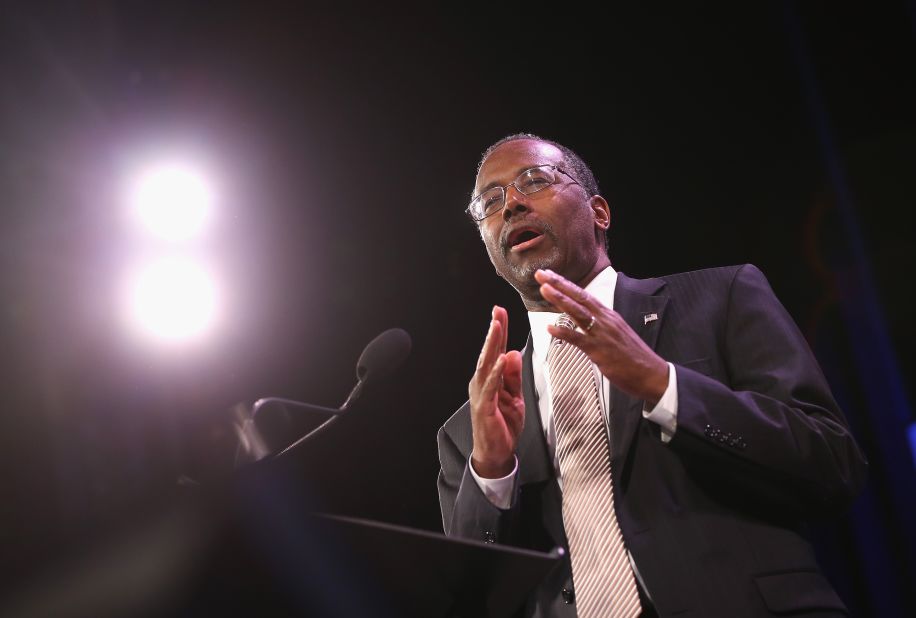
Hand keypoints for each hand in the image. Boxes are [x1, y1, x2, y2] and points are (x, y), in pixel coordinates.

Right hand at [468, 306, 524, 477]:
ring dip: (493, 345)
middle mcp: (481, 383)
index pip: (496, 351)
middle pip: (489, 352)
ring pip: (487, 365)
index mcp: (489, 379)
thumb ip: (514, 377)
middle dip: (494, 331)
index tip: (500, 312)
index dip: (499, 332)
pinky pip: (491, 386)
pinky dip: (497, 372)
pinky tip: (503, 359)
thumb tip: (515, 353)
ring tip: (498, 327)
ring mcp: (481, 394)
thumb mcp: (515, 397)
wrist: (495, 453)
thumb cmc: (503, 425)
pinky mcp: (484, 407)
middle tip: (497, 312)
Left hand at [534, 269, 668, 404]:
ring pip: (578, 313)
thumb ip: (600, 325)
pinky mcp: (599, 350)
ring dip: (560, 300)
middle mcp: (605, 320)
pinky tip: (550, 328)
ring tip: (544, 289)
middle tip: (541, 274)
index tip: (550, 275)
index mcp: (609, 316)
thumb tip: (585, 321)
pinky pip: (578, 339)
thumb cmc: (633, 357)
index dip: (566, 284)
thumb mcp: (616, 334)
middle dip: (559, 284)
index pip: (584, 295)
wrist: (651, 373)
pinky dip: (564, 332)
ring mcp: (602, 334)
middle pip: (579, 298)